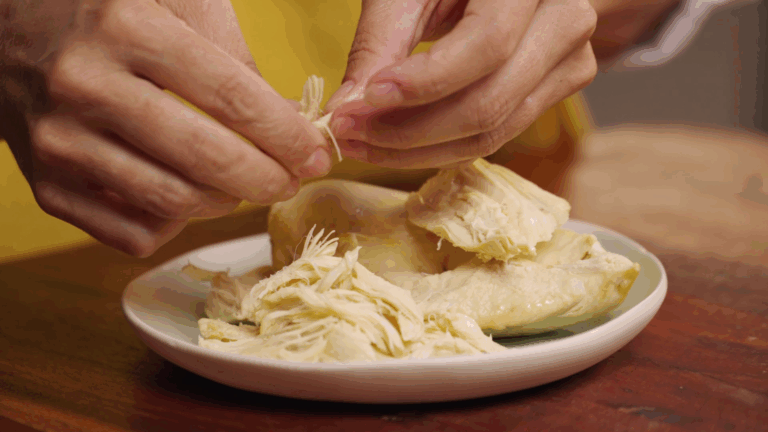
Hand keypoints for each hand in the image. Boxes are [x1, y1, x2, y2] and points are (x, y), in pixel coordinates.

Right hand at [0, 0, 331, 256]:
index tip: (316, 155)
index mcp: (127, 27)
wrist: (4, 25)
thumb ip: (235, 57)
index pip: (234, 99)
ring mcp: (58, 142)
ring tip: (243, 186)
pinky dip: (174, 225)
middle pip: (208, 160)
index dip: (288, 137)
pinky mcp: (44, 185)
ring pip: (173, 203)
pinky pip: (130, 233)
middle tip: (291, 179)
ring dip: (225, 204)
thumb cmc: (106, 9)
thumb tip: (290, 121)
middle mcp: (85, 85)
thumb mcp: (174, 1)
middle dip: (268, 180)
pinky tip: (186, 198)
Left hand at [326, 0, 597, 168]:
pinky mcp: (561, 85)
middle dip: (409, 131)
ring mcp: (571, 56)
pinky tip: (400, 141)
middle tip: (349, 133)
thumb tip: (343, 109)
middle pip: (488, 103)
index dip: (423, 84)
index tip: (362, 102)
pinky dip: (442, 147)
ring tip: (365, 142)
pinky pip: (498, 134)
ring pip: (492, 131)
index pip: (486, 45)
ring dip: (419, 149)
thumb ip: (379, 43)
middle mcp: (564, 17)